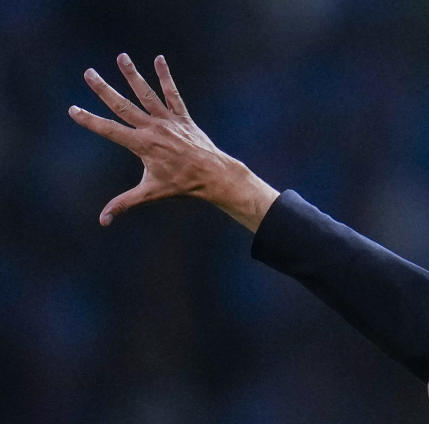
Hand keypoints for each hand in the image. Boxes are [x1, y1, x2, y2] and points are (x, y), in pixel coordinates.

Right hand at [69, 53, 278, 230]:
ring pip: (147, 94)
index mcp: (142, 145)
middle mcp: (154, 129)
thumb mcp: (150, 193)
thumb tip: (103, 220)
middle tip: (88, 72)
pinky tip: (160, 59)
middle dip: (104, 89)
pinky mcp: (183, 118)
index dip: (90, 120)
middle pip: (124, 105)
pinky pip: (173, 94)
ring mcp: (169, 121)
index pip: (109, 130)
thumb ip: (124, 203)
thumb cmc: (182, 185)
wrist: (214, 176)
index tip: (73, 109)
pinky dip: (166, 77)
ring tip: (121, 57)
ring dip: (133, 75)